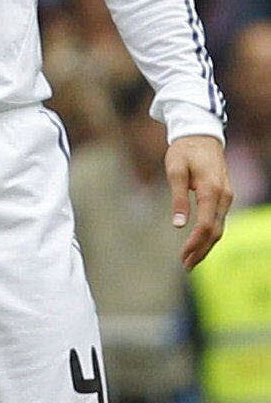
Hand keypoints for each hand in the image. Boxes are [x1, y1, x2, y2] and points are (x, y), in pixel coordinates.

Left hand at [166, 134, 230, 269]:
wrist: (201, 136)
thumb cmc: (184, 152)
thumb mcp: (175, 171)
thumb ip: (178, 197)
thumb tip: (179, 225)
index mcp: (211, 190)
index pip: (206, 225)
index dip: (195, 243)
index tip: (183, 256)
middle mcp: (223, 196)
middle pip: (216, 231)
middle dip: (201, 250)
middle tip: (185, 266)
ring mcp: (226, 197)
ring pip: (220, 228)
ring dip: (206, 245)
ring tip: (190, 260)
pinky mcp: (223, 196)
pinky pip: (219, 220)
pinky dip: (210, 235)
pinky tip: (199, 244)